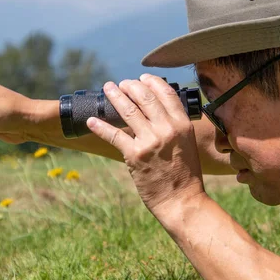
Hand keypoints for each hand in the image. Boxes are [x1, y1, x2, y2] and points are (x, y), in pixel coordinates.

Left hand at [87, 74, 205, 216]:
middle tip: (121, 83)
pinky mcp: (134, 155)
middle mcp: (167, 129)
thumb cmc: (186, 175)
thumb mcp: (188, 144)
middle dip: (130, 86)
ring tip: (108, 88)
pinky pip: (114, 135)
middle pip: (144, 97)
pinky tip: (91, 120)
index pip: (166, 93)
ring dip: (115, 96)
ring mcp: (150, 141)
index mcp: (182, 124)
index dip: (151, 82)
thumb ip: (175, 127)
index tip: (142, 78)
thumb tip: (157, 112)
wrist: (182, 201)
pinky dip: (100, 126)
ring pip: (128, 110)